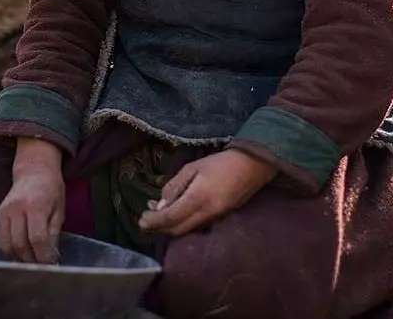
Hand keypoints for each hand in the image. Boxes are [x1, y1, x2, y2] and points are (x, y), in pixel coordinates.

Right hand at [0, 138, 64, 263]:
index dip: (44, 256)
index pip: (37, 239)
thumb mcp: (59, 210)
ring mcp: (4, 212)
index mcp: (36, 205)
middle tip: (42, 267)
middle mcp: (16, 208)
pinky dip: (9, 251)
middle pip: (20, 245)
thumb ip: (54, 234)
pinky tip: (20, 251)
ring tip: (31, 260)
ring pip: (6, 246)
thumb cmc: (50, 190)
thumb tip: (51, 259)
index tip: (51, 265)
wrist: (33, 172)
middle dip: (32, 261)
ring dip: (18, 259)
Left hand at [137, 148, 275, 236]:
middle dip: (159, 228)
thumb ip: (174, 187)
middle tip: (145, 221)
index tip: (141, 220)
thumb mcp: (192, 168)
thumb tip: (159, 205)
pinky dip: (182, 223)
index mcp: (198, 199)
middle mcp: (206, 213)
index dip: (154, 221)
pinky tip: (175, 212)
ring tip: (156, 214)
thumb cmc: (219, 163)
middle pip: (177, 230)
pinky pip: (196, 226)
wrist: (252, 166)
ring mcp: (215, 218)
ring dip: (169, 226)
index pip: (170, 218)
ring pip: (186, 230)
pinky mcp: (220, 218)